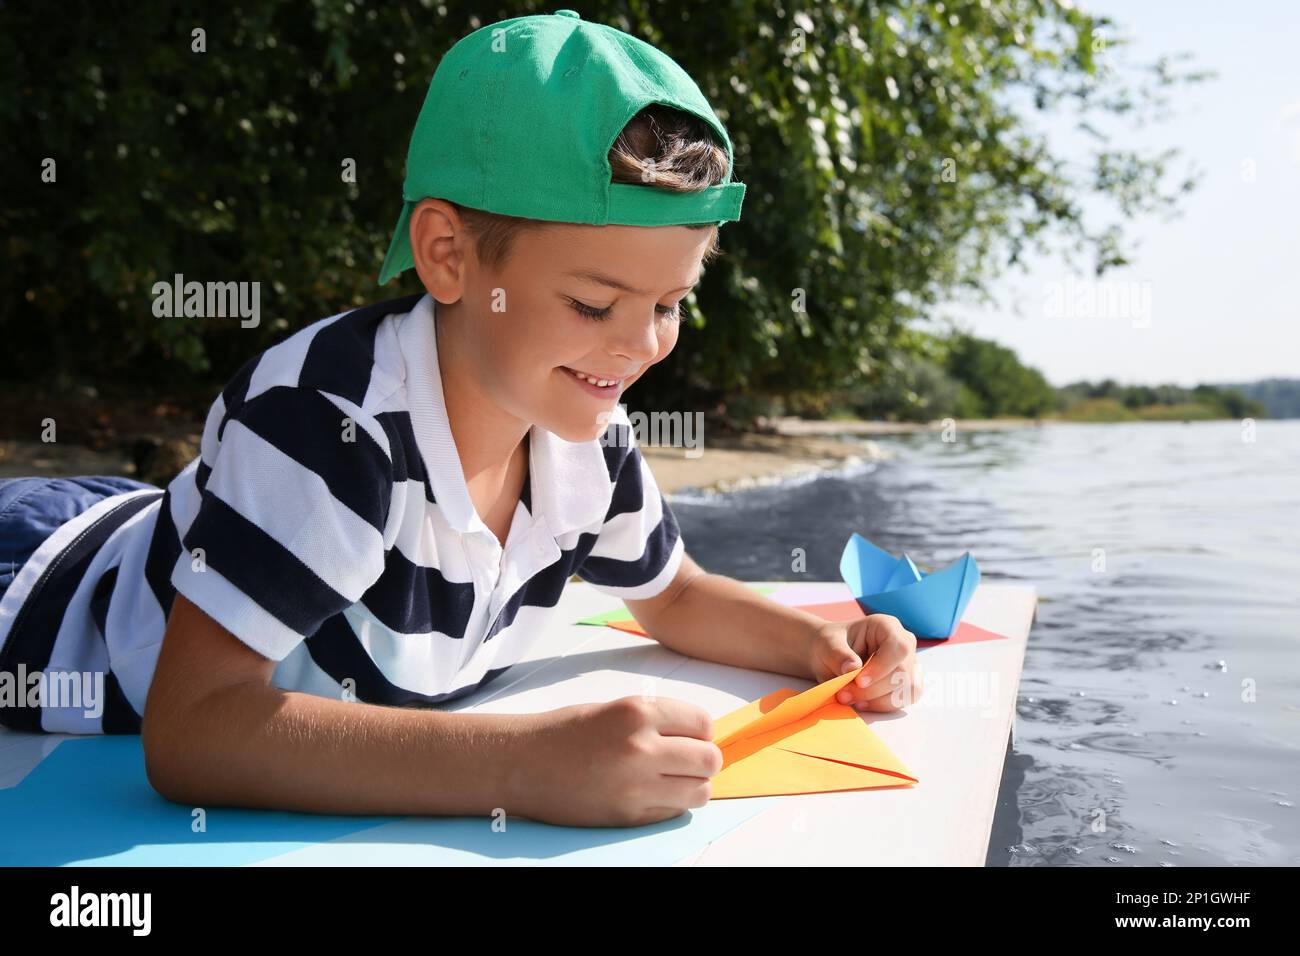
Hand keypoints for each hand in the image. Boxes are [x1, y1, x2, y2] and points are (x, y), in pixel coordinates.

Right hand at [514, 696, 722, 827]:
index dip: (700, 731)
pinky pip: (674, 813)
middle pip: (709, 760)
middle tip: (687, 759)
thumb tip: (696, 735)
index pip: (703, 723)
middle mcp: (642, 749)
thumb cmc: (564, 733)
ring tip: (671, 779)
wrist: (523, 765)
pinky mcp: (629, 816)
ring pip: (700, 792)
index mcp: (637, 713)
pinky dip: (672, 805)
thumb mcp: (614, 709)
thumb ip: (656, 721)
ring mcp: (637, 787)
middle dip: (703, 760)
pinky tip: (650, 793)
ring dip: (692, 786)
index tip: (691, 735)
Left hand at [807, 615, 922, 712]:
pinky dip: (882, 706)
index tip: (858, 681)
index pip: (899, 648)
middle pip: (903, 673)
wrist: (828, 656)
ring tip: (850, 699)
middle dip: (873, 690)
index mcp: (887, 626)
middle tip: (843, 694)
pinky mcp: (905, 684)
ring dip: (877, 701)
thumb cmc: (829, 645)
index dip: (881, 668)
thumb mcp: (826, 644)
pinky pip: (904, 700)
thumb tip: (853, 668)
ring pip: (907, 690)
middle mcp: (903, 644)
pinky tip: (862, 703)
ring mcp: (908, 665)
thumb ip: (838, 654)